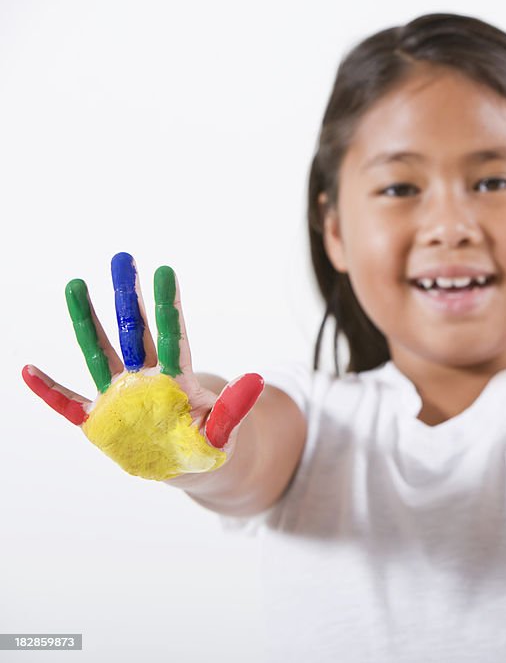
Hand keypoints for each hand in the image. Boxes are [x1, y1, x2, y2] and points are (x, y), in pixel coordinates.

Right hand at [22, 252, 263, 480]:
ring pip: (99, 353)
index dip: (167, 306)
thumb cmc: (207, 444)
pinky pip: (67, 403)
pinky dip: (48, 390)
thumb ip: (234, 409)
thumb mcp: (224, 431)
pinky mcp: (98, 420)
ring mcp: (118, 396)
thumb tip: (258, 380)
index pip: (172, 336)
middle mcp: (145, 379)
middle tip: (122, 259)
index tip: (165, 271)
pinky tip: (28, 369)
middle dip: (126, 297)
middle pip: (134, 332)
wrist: (187, 467)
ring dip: (86, 322)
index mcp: (177, 379)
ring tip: (75, 284)